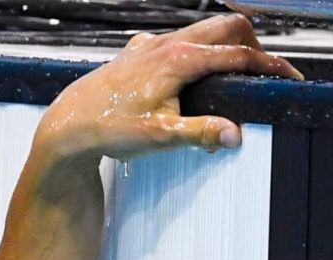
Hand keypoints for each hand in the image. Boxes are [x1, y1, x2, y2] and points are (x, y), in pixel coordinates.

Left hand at [35, 15, 302, 162]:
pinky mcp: (135, 54)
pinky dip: (195, 48)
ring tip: (235, 72)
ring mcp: (149, 46)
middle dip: (253, 44)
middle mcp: (166, 44)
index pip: (239, 55)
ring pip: (202, 30)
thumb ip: (201, 132)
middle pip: (228, 27)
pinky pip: (176, 40)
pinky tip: (190, 74)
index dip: (270, 67)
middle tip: (262, 72)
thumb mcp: (160, 137)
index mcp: (180, 59)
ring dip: (225, 43)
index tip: (287, 79)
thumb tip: (235, 134)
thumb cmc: (109, 130)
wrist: (68, 126)